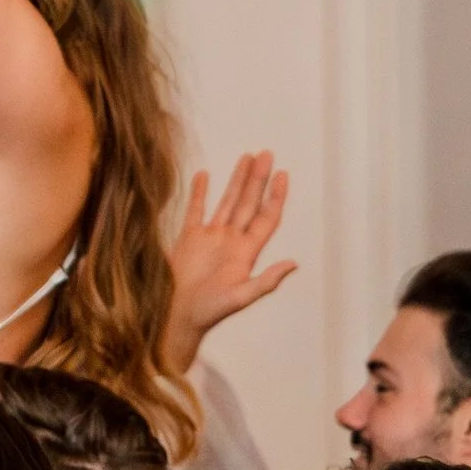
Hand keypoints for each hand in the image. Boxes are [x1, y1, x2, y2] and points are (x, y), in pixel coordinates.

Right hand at [164, 155, 295, 372]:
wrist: (177, 315)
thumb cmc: (209, 311)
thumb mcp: (240, 298)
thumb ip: (266, 281)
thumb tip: (293, 264)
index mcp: (246, 252)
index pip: (265, 217)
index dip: (275, 196)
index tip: (282, 175)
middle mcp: (231, 241)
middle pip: (248, 203)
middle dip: (258, 179)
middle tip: (267, 154)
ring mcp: (210, 238)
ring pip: (227, 202)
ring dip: (237, 180)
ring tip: (247, 157)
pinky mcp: (189, 239)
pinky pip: (196, 210)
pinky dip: (199, 192)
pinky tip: (204, 176)